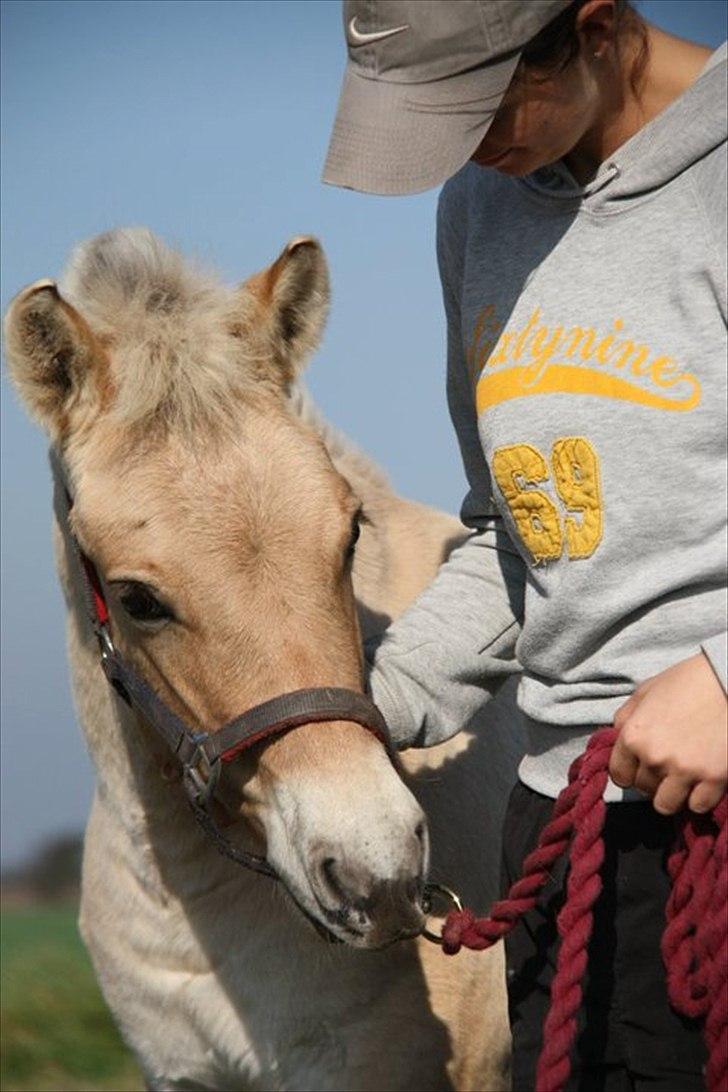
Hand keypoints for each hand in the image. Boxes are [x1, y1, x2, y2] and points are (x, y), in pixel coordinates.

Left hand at [609, 653, 726, 814]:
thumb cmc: (689, 681)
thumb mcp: (647, 690)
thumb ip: (627, 716)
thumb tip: (617, 736)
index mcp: (634, 736)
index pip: (618, 774)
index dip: (628, 772)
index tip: (638, 768)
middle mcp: (654, 757)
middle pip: (642, 788)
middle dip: (651, 779)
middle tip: (666, 766)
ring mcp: (684, 771)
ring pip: (666, 805)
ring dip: (672, 794)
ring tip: (682, 779)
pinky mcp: (713, 779)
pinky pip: (697, 806)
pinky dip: (699, 798)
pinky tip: (703, 781)